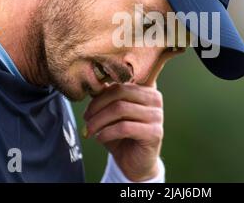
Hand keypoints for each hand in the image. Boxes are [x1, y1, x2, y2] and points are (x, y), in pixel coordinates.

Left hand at [82, 50, 179, 180]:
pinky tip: (100, 138)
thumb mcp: (113, 113)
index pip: (122, 81)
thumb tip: (92, 83)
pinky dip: (107, 132)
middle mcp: (155, 99)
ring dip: (99, 120)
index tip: (88, 103)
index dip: (102, 90)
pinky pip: (124, 127)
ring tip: (89, 130)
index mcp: (147, 88)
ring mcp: (157, 115)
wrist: (135, 162)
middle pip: (120, 92)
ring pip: (120, 109)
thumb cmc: (122, 134)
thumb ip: (107, 96)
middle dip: (97, 105)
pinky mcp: (155, 132)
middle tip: (86, 118)